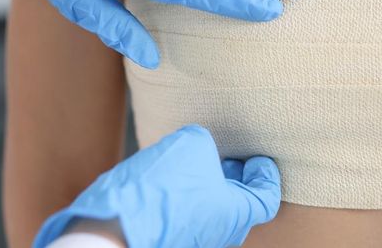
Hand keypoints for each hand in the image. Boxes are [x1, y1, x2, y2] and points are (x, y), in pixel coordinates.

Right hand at [32, 124, 281, 247]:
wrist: (115, 226)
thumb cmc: (161, 189)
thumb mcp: (192, 144)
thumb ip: (204, 142)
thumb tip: (199, 148)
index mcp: (237, 214)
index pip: (266, 198)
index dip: (266, 175)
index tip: (259, 161)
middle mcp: (220, 233)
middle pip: (239, 205)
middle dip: (235, 179)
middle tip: (229, 159)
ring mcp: (195, 240)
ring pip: (211, 211)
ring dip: (208, 187)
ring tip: (195, 165)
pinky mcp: (171, 239)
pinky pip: (188, 217)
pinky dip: (187, 198)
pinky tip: (170, 180)